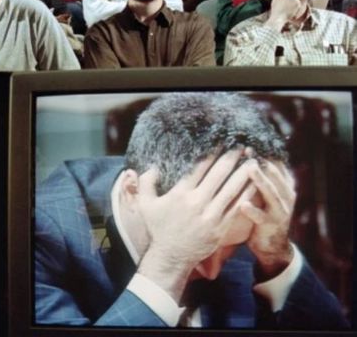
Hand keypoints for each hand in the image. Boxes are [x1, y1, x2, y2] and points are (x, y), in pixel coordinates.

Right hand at [136, 148, 258, 300]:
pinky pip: (237, 206)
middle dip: (231, 158)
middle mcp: (197, 202)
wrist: (170, 257)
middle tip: (240, 145)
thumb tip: (153, 166)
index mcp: (181, 193)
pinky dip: (246, 194)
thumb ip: (146, 183)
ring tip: (253, 160)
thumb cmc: (158, 229)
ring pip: (232, 189)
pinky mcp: (221, 227)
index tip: (220, 142)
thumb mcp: (145, 204)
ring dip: (243, 173)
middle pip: (218, 174)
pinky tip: (254, 184)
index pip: (199, 167)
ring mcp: (211, 215)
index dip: (211, 153)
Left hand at [240, 159, 295, 278]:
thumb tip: (242, 153)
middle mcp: (286, 196)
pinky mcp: (271, 225)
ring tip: (249, 168)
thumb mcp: (264, 193)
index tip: (248, 140)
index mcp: (283, 185)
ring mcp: (280, 211)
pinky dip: (253, 210)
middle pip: (274, 174)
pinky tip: (242, 205)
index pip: (275, 164)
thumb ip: (258, 176)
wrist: (271, 245)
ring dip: (260, 180)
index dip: (263, 152)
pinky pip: (262, 217)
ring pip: (271, 192)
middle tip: (248, 148)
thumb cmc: (262, 212)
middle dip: (261, 160)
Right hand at [266, 0, 302, 30]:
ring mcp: (296, 0)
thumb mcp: (274, 1)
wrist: (279, 18)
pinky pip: (298, 3)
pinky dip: (295, 6)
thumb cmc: (275, 10)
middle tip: (288, 1)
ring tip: (286, 7)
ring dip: (293, 1)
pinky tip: (289, 10)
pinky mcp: (299, 5)